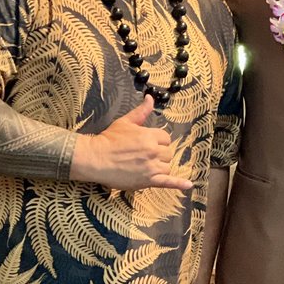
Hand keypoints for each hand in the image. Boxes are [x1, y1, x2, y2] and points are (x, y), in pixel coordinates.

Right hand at [72, 95, 192, 190]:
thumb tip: (150, 98)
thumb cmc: (109, 139)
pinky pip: (167, 183)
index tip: (147, 144)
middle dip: (158, 154)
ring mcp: (152, 167)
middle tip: (143, 156)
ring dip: (160, 167)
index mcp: (150, 136)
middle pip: (167, 154)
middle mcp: (154, 151)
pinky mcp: (148, 181)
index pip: (165, 139)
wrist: (95, 158)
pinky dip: (178, 184)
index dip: (158, 142)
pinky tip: (188, 185)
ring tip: (146, 167)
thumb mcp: (125, 122)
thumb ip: (141, 112)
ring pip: (167, 167)